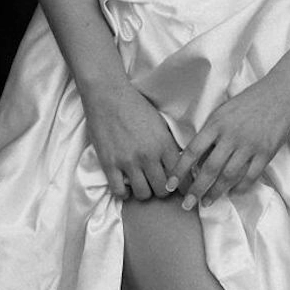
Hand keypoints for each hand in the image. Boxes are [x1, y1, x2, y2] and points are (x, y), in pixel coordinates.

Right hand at [82, 82, 179, 199]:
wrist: (108, 95)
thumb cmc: (136, 106)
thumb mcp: (161, 124)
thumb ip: (169, 145)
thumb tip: (180, 164)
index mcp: (164, 144)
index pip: (181, 177)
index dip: (181, 185)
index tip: (178, 187)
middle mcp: (148, 156)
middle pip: (163, 190)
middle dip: (163, 190)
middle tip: (158, 185)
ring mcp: (128, 161)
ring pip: (143, 194)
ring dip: (144, 192)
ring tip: (142, 184)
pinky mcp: (109, 164)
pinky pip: (119, 191)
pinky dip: (124, 193)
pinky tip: (126, 185)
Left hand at [169, 78, 289, 209]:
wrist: (281, 93)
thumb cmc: (249, 101)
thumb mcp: (223, 111)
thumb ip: (211, 132)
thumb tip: (197, 157)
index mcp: (216, 124)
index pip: (192, 151)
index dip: (179, 170)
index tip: (170, 184)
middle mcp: (231, 136)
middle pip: (209, 169)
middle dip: (196, 190)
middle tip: (187, 204)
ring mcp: (249, 145)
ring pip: (229, 176)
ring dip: (216, 192)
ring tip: (207, 202)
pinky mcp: (266, 152)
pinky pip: (251, 176)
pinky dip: (240, 187)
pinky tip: (233, 193)